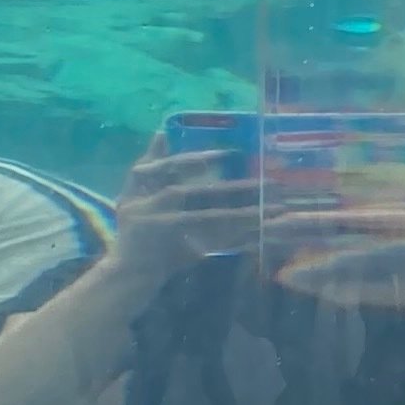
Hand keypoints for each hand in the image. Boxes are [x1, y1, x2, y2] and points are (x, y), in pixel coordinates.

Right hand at [106, 141, 259, 287]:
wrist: (129, 272)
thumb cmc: (131, 228)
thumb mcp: (132, 194)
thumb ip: (148, 164)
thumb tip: (161, 132)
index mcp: (144, 191)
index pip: (172, 168)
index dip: (197, 161)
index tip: (226, 154)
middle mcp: (156, 209)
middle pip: (202, 194)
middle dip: (237, 188)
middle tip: (268, 183)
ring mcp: (172, 233)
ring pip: (215, 219)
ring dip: (246, 214)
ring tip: (275, 209)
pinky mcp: (185, 253)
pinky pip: (220, 243)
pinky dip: (242, 239)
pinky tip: (265, 233)